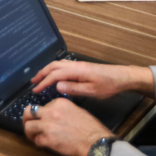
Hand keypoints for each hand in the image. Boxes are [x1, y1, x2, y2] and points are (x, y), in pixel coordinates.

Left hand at [23, 98, 110, 155]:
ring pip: (28, 126)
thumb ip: (61, 110)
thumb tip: (53, 115)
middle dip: (26, 118)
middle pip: (29, 112)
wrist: (93, 140)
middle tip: (28, 123)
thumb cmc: (89, 127)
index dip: (41, 114)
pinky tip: (44, 143)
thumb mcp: (75, 110)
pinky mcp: (48, 139)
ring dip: (29, 132)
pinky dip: (39, 142)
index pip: (42, 105)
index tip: (42, 119)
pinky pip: (36, 140)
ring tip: (33, 135)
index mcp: (58, 102)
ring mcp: (48, 126)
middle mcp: (51, 112)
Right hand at [31, 60, 153, 98]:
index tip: (35, 90)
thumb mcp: (92, 91)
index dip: (44, 82)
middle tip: (33, 82)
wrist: (122, 77)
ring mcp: (79, 65)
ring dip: (48, 70)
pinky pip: (64, 66)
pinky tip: (55, 76)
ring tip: (40, 78)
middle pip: (54, 66)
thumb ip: (74, 88)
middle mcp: (76, 65)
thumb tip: (57, 86)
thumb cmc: (109, 85)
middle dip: (42, 73)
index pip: (55, 75)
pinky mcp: (83, 67)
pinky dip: (55, 69)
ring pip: (59, 64)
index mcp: (77, 70)